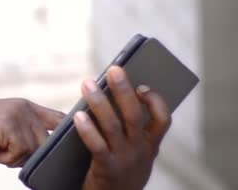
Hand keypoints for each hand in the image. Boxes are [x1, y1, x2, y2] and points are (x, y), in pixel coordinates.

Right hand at [0, 98, 64, 166]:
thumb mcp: (5, 125)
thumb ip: (25, 130)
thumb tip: (46, 149)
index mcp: (26, 106)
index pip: (58, 118)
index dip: (65, 133)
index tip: (64, 147)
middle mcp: (25, 108)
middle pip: (46, 142)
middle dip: (29, 155)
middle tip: (5, 152)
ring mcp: (17, 116)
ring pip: (33, 150)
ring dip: (14, 158)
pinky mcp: (8, 126)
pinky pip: (19, 154)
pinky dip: (4, 159)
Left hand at [75, 66, 171, 189]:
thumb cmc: (120, 171)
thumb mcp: (133, 152)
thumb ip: (130, 129)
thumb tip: (117, 94)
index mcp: (150, 145)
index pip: (163, 119)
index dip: (155, 100)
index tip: (142, 84)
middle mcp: (141, 151)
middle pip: (134, 115)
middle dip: (124, 90)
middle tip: (113, 69)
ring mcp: (125, 160)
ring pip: (113, 125)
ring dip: (99, 102)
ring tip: (87, 84)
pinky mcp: (106, 169)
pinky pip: (97, 145)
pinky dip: (87, 129)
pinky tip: (77, 115)